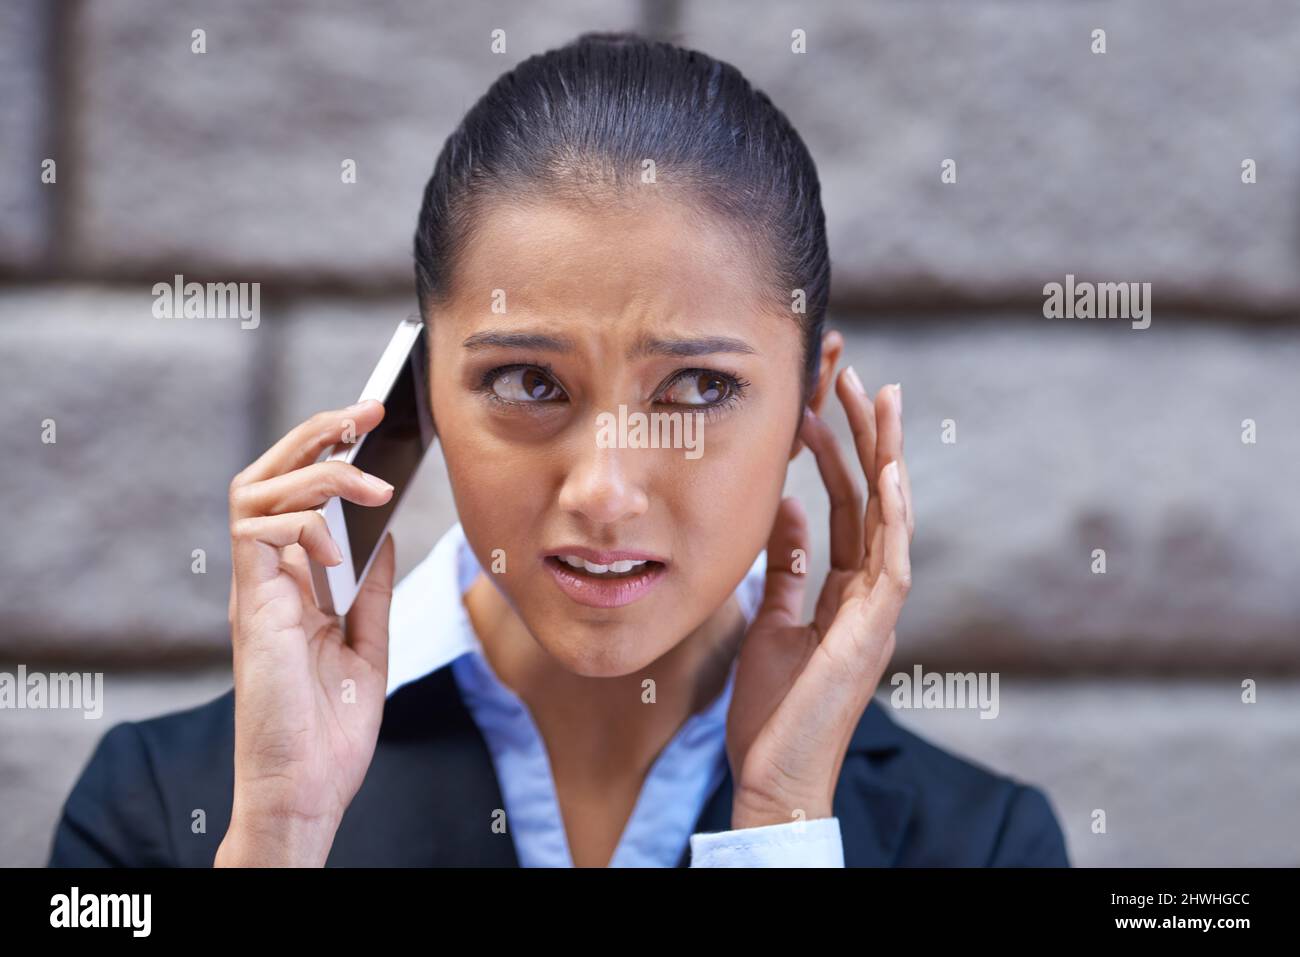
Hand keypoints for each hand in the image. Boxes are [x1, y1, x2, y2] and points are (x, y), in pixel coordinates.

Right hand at [214, 400, 397, 865]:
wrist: (306, 788)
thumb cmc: (330, 730)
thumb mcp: (367, 646)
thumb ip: (370, 590)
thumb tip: (387, 535)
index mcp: (293, 584)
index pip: (296, 494)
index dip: (328, 452)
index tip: (374, 425)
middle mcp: (266, 578)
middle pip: (266, 475)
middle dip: (315, 431)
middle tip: (367, 410)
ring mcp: (254, 590)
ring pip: (256, 490)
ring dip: (318, 471)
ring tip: (374, 483)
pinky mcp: (251, 607)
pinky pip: (259, 532)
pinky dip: (305, 525)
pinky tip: (340, 550)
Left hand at [725, 371, 914, 828]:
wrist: (775, 774)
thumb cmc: (772, 710)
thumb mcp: (772, 622)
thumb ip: (786, 567)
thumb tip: (787, 509)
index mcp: (845, 591)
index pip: (847, 507)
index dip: (836, 455)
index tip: (819, 405)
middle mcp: (868, 593)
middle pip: (873, 499)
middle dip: (865, 437)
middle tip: (855, 376)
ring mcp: (876, 611)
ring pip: (889, 518)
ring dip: (884, 457)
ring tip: (877, 399)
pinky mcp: (873, 631)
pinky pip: (890, 562)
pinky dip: (893, 516)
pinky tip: (889, 471)